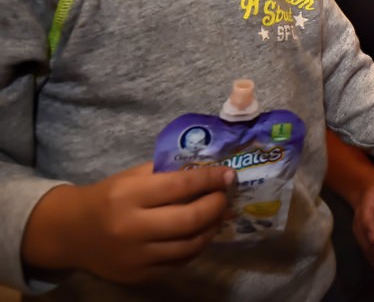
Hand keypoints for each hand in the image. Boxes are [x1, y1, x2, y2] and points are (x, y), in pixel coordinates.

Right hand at [23, 162, 234, 283]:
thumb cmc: (108, 197)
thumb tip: (209, 170)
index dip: (210, 179)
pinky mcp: (139, 276)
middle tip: (224, 196)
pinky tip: (200, 233)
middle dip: (216, 206)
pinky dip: (196, 247)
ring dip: (212, 228)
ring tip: (218, 215)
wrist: (72, 233)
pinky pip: (180, 263)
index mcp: (129, 196)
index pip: (181, 185)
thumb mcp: (132, 177)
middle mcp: (132, 228)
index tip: (228, 175)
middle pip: (190, 219)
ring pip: (190, 245)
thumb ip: (167, 173)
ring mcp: (136, 256)